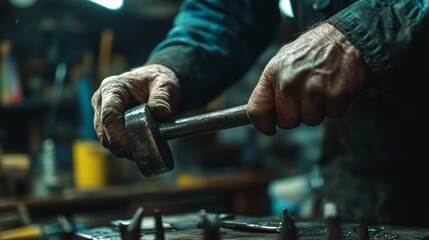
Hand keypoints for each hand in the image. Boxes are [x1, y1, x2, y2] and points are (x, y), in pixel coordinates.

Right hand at [91, 64, 179, 158]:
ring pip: (106, 141)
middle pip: (104, 132)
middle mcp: (101, 101)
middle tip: (145, 152)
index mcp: (112, 88)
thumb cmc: (156, 81)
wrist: (154, 83)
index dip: (120, 134)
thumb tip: (160, 114)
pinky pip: (112, 143)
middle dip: (123, 146)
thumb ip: (162, 98)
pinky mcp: (106, 126)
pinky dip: (125, 149)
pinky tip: (141, 148)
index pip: (109, 115)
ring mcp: (101, 114)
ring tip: (146, 150)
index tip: (136, 145)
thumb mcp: (164, 83)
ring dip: (124, 149)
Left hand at [247, 23, 369, 134]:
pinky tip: (338, 86)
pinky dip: (338, 106)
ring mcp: (312, 88)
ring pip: (311, 120)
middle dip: (298, 115)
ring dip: (320, 109)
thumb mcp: (286, 59)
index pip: (257, 109)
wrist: (349, 35)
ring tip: (324, 87)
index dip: (262, 124)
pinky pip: (333, 115)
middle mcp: (289, 81)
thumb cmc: (315, 50)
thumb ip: (273, 85)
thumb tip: (262, 114)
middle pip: (286, 121)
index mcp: (273, 72)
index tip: (270, 128)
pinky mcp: (334, 94)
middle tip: (308, 96)